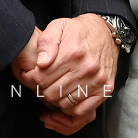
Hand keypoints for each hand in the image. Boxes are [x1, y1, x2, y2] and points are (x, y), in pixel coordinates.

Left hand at [16, 13, 119, 134]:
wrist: (106, 32)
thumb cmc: (80, 31)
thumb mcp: (58, 26)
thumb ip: (46, 43)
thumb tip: (41, 63)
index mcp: (72, 53)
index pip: (42, 79)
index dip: (32, 80)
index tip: (31, 77)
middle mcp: (86, 68)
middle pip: (52, 94)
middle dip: (43, 91)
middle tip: (43, 85)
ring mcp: (97, 80)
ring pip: (65, 104)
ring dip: (56, 100)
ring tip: (54, 90)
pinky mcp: (105, 89)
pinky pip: (82, 111)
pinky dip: (71, 109)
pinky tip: (66, 100)